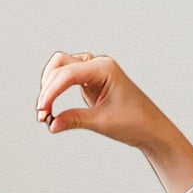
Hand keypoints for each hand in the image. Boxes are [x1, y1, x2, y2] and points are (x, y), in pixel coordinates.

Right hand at [36, 51, 192, 192]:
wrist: (150, 128)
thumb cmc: (134, 121)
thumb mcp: (101, 122)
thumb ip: (74, 120)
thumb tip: (51, 124)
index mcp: (104, 68)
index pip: (67, 74)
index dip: (51, 93)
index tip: (42, 113)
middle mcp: (98, 65)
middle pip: (60, 65)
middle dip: (47, 88)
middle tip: (42, 114)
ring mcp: (93, 71)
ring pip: (60, 69)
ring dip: (49, 87)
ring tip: (46, 112)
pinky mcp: (90, 81)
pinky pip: (66, 79)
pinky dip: (56, 91)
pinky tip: (53, 109)